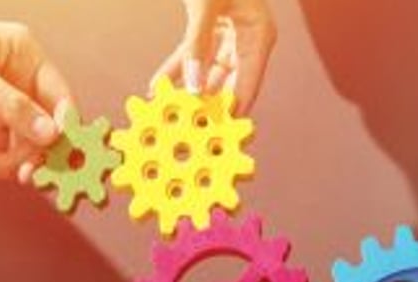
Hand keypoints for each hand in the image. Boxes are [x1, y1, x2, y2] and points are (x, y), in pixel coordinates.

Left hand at [0, 0, 72, 181]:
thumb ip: (13, 106)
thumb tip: (51, 134)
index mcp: (27, 58)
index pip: (60, 99)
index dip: (64, 129)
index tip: (59, 156)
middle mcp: (22, 82)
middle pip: (43, 130)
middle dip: (30, 154)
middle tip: (22, 177)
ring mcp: (4, 105)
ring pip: (20, 147)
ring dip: (1, 163)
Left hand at [152, 0, 276, 115]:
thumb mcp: (205, 5)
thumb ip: (197, 44)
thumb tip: (194, 84)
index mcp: (259, 34)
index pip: (249, 83)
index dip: (234, 110)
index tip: (218, 133)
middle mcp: (248, 38)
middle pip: (230, 83)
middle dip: (209, 104)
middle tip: (190, 126)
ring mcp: (230, 34)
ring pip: (208, 72)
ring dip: (188, 89)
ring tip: (169, 110)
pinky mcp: (211, 28)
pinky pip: (193, 55)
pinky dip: (176, 69)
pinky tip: (158, 86)